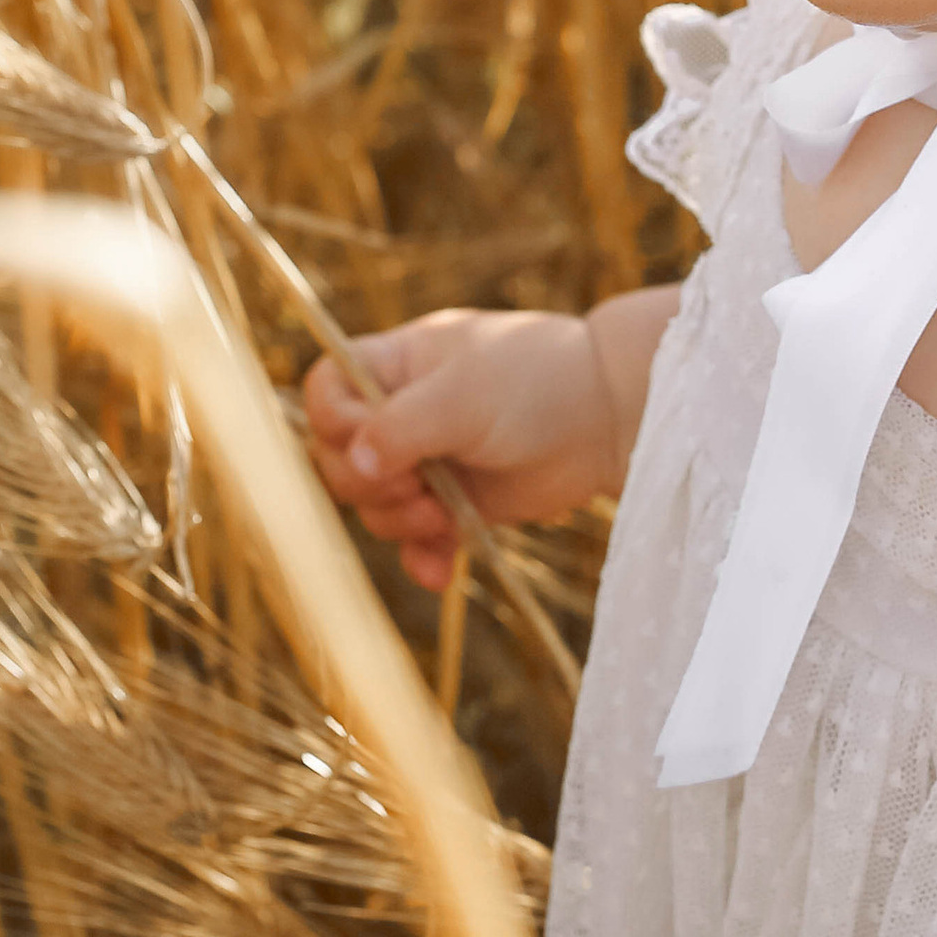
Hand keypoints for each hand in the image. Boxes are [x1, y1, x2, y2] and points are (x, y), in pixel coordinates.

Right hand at [301, 308, 616, 588]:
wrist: (609, 418)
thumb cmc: (537, 383)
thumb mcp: (464, 395)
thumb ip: (401, 426)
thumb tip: (357, 465)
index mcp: (397, 364)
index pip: (328, 391)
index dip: (335, 422)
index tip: (372, 437)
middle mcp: (404, 411)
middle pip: (341, 460)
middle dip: (371, 485)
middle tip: (417, 487)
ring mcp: (430, 459)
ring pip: (376, 506)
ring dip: (400, 523)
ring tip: (444, 516)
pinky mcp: (457, 503)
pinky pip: (417, 542)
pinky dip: (423, 558)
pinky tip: (442, 572)